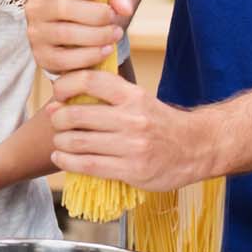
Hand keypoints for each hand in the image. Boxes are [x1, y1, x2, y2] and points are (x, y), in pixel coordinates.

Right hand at [25, 0, 133, 73]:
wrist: (81, 25)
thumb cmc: (91, 0)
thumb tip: (126, 7)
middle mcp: (35, 6)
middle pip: (62, 8)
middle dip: (95, 14)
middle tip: (113, 16)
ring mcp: (36, 33)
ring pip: (65, 34)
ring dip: (97, 35)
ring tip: (116, 32)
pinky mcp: (43, 56)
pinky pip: (63, 60)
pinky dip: (89, 56)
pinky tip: (107, 49)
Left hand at [46, 69, 214, 190]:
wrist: (196, 148)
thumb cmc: (159, 123)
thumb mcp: (139, 100)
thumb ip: (108, 96)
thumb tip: (62, 98)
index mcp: (133, 95)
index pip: (90, 80)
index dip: (65, 85)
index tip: (57, 94)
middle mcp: (132, 118)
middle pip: (77, 115)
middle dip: (58, 119)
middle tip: (56, 122)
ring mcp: (132, 146)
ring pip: (78, 142)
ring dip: (60, 142)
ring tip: (58, 142)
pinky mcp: (131, 170)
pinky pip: (88, 165)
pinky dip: (67, 161)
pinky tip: (61, 157)